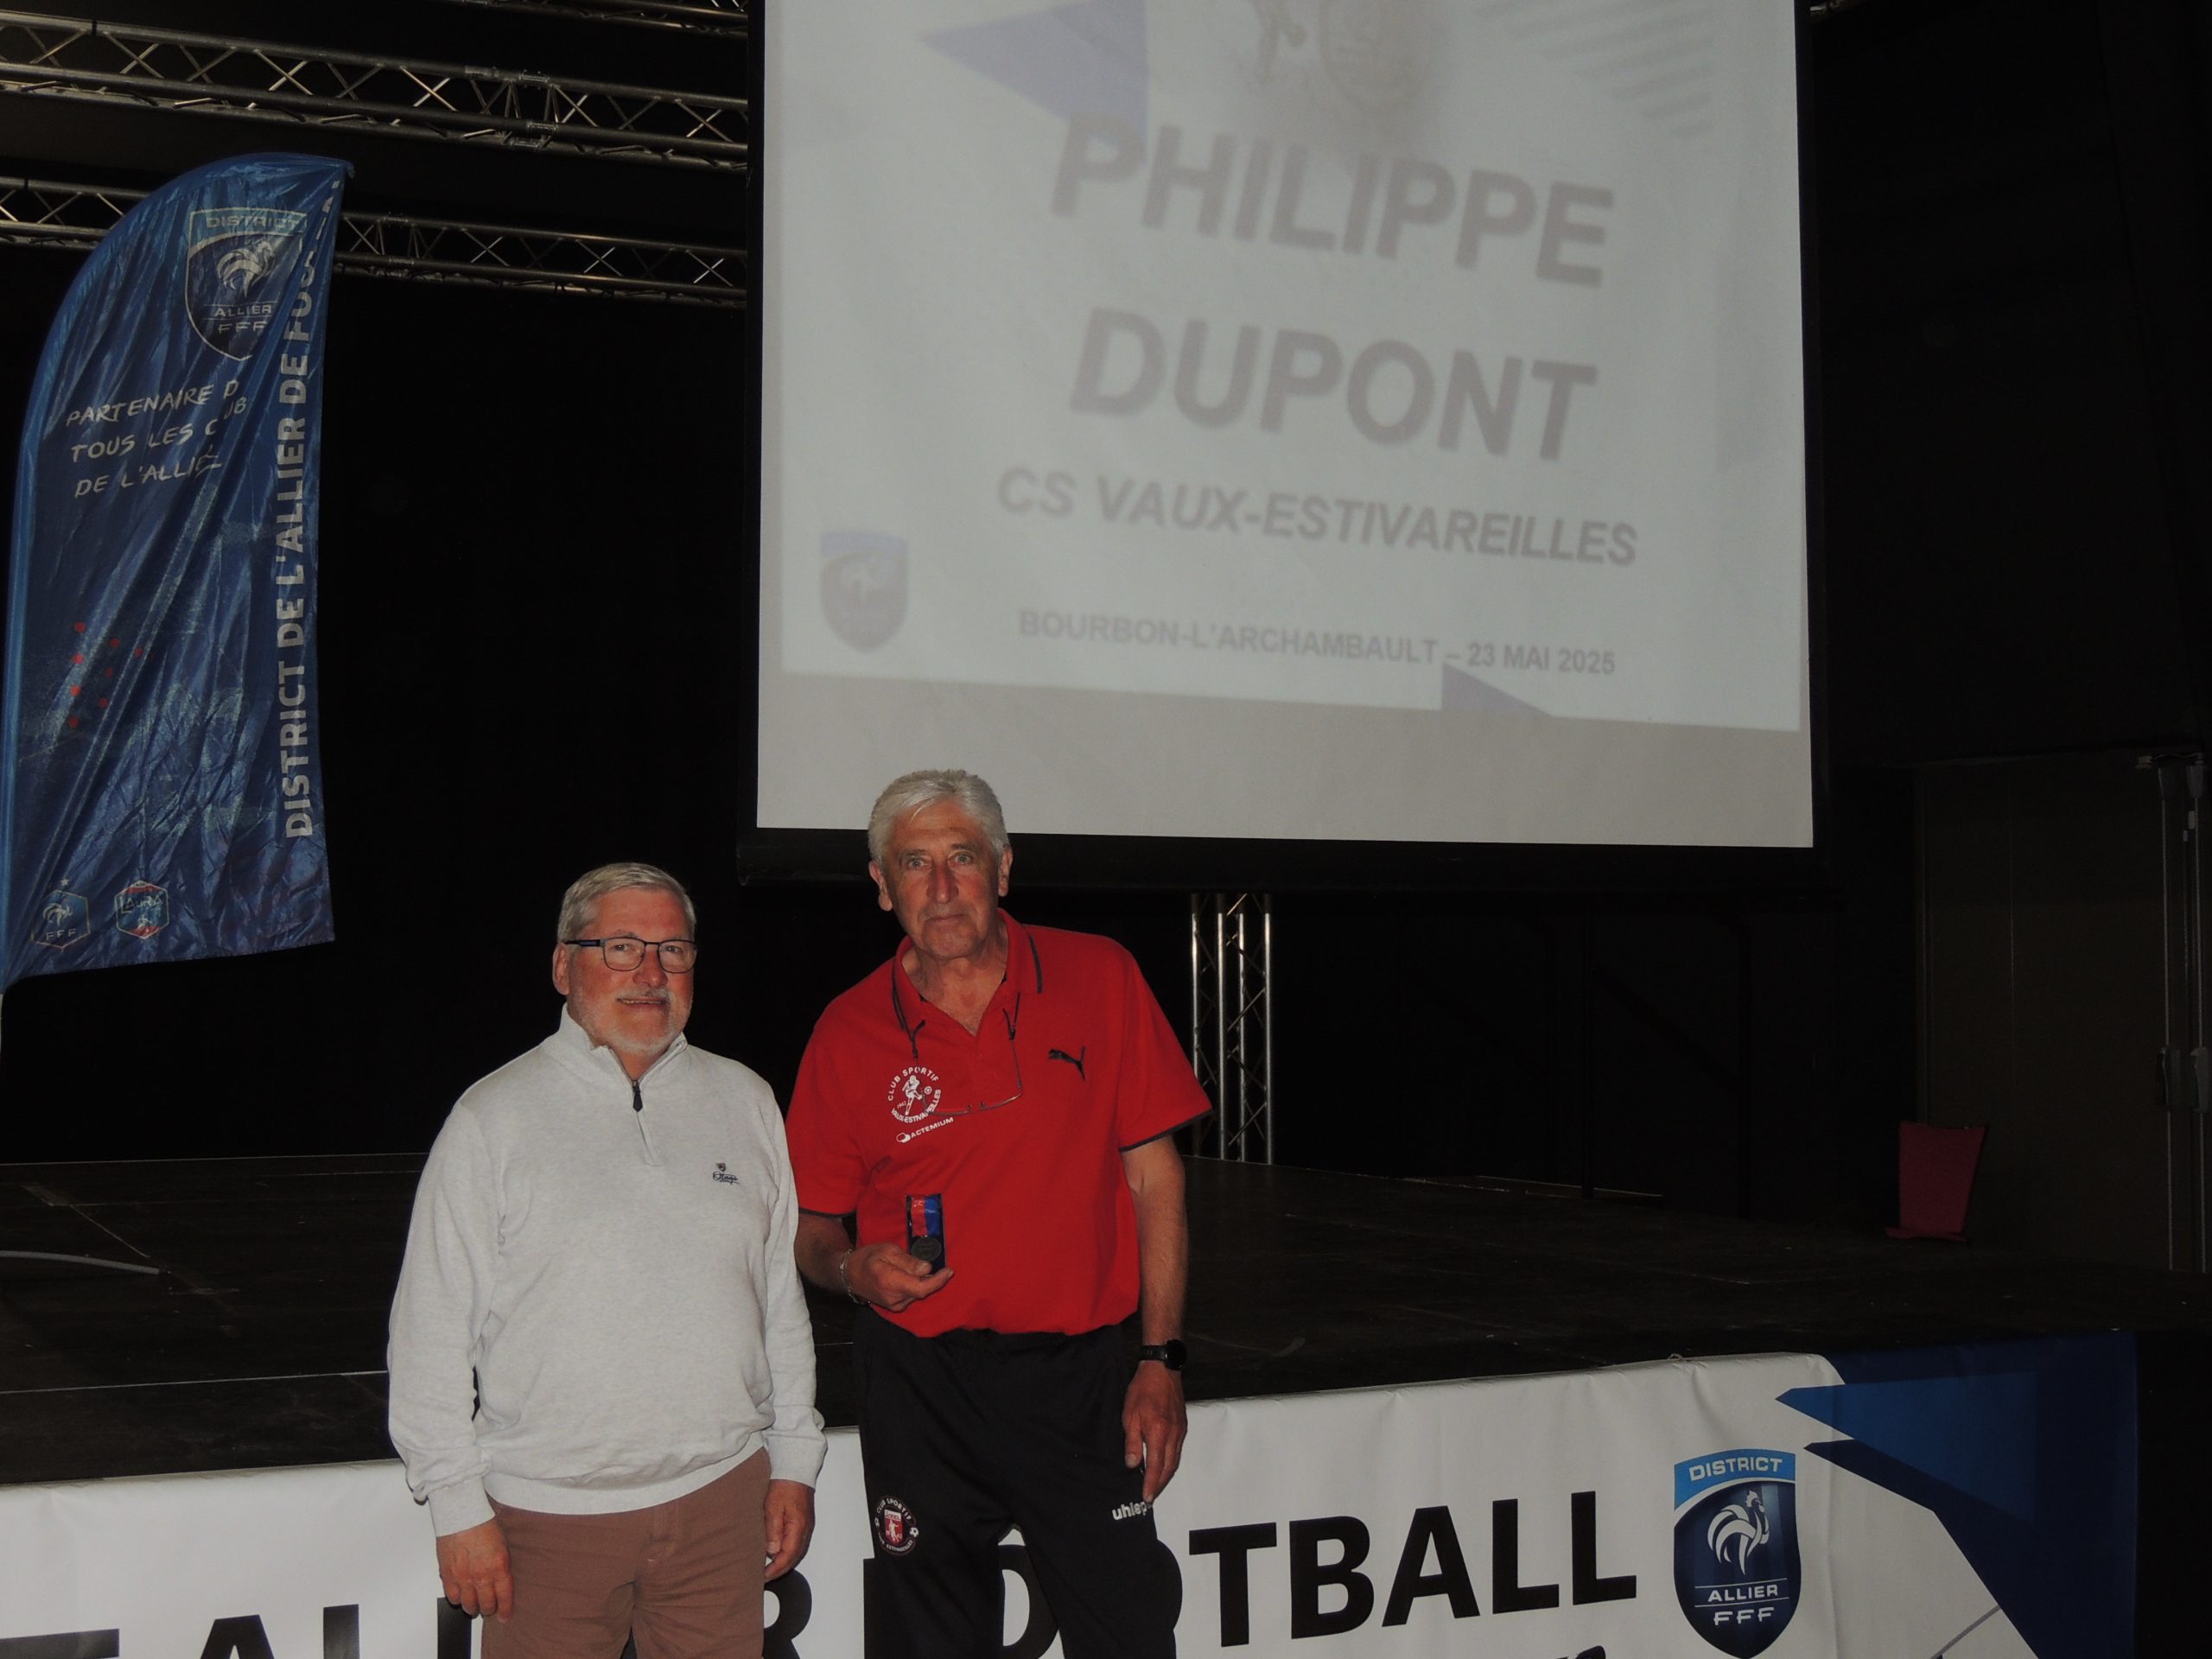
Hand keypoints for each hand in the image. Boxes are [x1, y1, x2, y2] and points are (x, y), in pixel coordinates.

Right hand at [436, 1518, 513, 1619]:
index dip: (505, 1610)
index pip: (504, 1597)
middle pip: (486, 1604)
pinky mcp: (448, 1575)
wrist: (461, 1514)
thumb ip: (502, 1565)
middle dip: (489, 1609)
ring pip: (468, 1604)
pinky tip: (460, 1596)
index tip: (504, 1616)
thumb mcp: (503, 1545)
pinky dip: (457, 1599)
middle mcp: (481, 1575)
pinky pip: (452, 1596)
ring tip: (474, 1605)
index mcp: (499, 1566)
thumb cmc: (483, 1523)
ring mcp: (463, 1577)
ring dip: (472, 1607)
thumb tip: (501, 1581)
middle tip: (489, 1608)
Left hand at [764, 1480, 814, 1578]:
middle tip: (766, 1576)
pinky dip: (789, 1552)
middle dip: (781, 1569)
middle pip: (795, 1557)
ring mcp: (807, 1526)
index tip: (765, 1576)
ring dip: (785, 1562)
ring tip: (771, 1568)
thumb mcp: (772, 1508)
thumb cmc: (784, 1486)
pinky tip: (780, 1552)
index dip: (776, 1569)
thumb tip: (772, 1551)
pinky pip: (798, 1544)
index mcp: (798, 1527)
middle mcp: (805, 1529)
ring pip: (798, 1552)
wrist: (796, 1471)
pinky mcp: (805, 1522)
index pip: (788, 1556)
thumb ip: (773, 1531)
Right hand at [845, 1241, 953, 1311]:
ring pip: (918, 1294)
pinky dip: (917, 1287)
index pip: (921, 1288)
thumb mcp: (888, 1250)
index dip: (938, 1281)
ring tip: (919, 1268)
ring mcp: (894, 1305)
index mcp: (891, 1282)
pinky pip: (912, 1297)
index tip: (950, 1271)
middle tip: (941, 1266)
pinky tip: (913, 1277)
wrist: (849, 1275)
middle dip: (934, 1279)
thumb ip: (908, 1261)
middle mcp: (894, 1298)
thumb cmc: (868, 1258)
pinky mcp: (895, 1307)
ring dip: (924, 1283)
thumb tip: (927, 1268)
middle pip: (923, 1292)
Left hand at [1122, 1362, 1186, 1503]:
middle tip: (1151, 1495)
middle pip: (1169, 1468)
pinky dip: (1171, 1461)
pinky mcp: (1183, 1425)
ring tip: (1156, 1484)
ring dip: (1166, 1475)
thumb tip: (1132, 1464)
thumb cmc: (1143, 1389)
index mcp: (1158, 1433)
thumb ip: (1132, 1442)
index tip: (1146, 1497)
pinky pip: (1178, 1449)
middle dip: (1160, 1484)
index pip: (1155, 1467)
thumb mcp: (1129, 1415)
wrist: (1162, 1369)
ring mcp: (1180, 1430)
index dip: (1150, 1484)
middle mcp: (1173, 1435)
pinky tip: (1164, 1463)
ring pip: (1176, 1460)